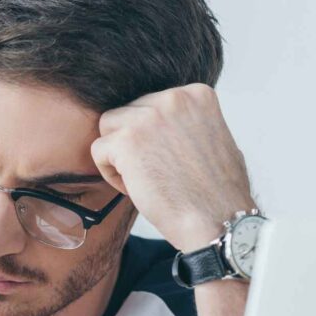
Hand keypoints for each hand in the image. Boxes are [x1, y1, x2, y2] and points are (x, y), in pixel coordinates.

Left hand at [90, 83, 256, 251]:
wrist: (217, 220)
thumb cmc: (216, 191)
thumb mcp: (212, 137)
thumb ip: (187, 122)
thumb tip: (164, 121)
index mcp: (195, 94)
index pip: (150, 103)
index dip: (152, 136)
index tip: (168, 160)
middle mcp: (173, 99)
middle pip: (128, 112)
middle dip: (133, 143)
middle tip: (153, 173)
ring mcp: (149, 118)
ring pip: (108, 127)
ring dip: (118, 154)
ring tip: (142, 178)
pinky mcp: (127, 141)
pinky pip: (99, 150)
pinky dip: (110, 174)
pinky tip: (134, 188)